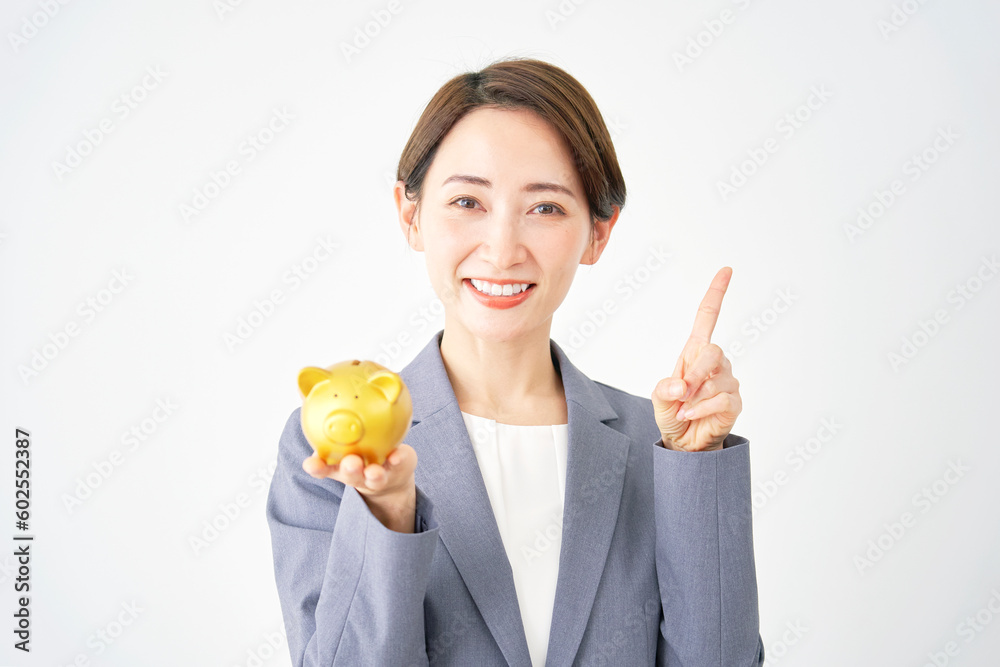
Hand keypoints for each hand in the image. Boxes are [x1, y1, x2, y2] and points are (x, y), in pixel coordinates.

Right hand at [303, 444, 417, 531]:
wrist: (393, 477)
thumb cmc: (363, 458)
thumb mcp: (343, 450)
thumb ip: (331, 438)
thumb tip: (309, 407)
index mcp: (341, 468)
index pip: (324, 468)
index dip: (316, 467)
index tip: (310, 464)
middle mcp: (360, 475)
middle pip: (352, 475)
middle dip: (350, 470)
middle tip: (350, 464)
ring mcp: (381, 475)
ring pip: (375, 477)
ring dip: (374, 475)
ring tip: (374, 471)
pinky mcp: (400, 467)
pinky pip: (400, 463)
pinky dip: (399, 460)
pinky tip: (398, 455)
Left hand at [652, 267, 742, 451]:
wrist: (683, 442)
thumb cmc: (673, 411)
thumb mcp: (659, 398)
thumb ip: (665, 388)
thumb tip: (682, 385)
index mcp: (695, 353)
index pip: (708, 317)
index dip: (716, 293)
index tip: (726, 270)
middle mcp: (715, 363)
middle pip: (714, 351)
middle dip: (695, 372)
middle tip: (681, 392)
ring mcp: (727, 382)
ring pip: (716, 379)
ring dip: (695, 396)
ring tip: (685, 408)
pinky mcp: (734, 402)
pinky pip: (721, 400)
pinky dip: (702, 409)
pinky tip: (692, 414)